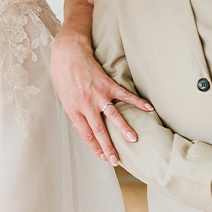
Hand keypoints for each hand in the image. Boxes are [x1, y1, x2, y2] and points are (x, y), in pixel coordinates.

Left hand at [50, 24, 153, 164]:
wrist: (67, 52)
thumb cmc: (62, 74)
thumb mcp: (63, 96)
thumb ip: (74, 111)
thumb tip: (83, 124)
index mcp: (73, 110)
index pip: (86, 135)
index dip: (95, 148)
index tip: (103, 157)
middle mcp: (86, 105)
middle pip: (99, 131)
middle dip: (108, 147)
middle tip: (116, 160)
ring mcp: (98, 94)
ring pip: (113, 116)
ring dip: (124, 129)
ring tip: (134, 139)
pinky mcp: (107, 84)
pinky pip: (125, 95)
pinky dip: (137, 102)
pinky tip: (148, 108)